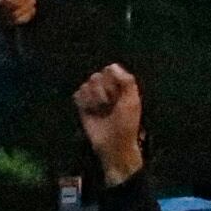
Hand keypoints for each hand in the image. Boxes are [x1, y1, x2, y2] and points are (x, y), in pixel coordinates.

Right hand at [72, 65, 144, 183]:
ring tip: (100, 109)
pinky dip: (83, 102)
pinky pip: (77, 94)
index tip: (118, 94)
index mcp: (120, 86)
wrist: (113, 145)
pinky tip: (90, 110)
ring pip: (86, 85)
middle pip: (96, 76)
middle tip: (109, 104)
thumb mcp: (132, 101)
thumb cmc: (126, 124)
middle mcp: (107, 89)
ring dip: (93, 97)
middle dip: (102, 90)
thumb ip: (126, 81)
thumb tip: (112, 65)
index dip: (112, 81)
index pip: (110, 70)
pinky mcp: (83, 106)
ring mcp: (94, 97)